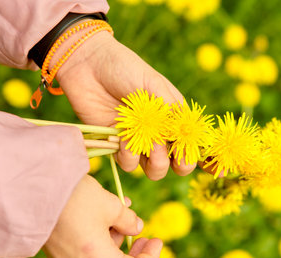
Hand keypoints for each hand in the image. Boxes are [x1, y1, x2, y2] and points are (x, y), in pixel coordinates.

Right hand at [43, 175, 162, 257]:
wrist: (32, 190)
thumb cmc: (75, 196)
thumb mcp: (111, 205)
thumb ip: (129, 221)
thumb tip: (137, 228)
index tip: (156, 239)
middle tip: (142, 237)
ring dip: (116, 246)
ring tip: (119, 215)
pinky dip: (99, 246)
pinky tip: (101, 220)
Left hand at [56, 31, 195, 179]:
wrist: (87, 65)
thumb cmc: (124, 67)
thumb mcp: (152, 83)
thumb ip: (169, 110)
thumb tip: (184, 132)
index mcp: (172, 115)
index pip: (190, 141)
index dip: (193, 153)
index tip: (188, 154)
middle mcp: (158, 132)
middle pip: (176, 162)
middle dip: (178, 166)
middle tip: (172, 159)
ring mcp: (138, 140)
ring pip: (154, 169)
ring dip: (154, 164)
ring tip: (144, 144)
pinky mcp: (117, 145)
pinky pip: (129, 163)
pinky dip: (128, 156)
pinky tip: (121, 138)